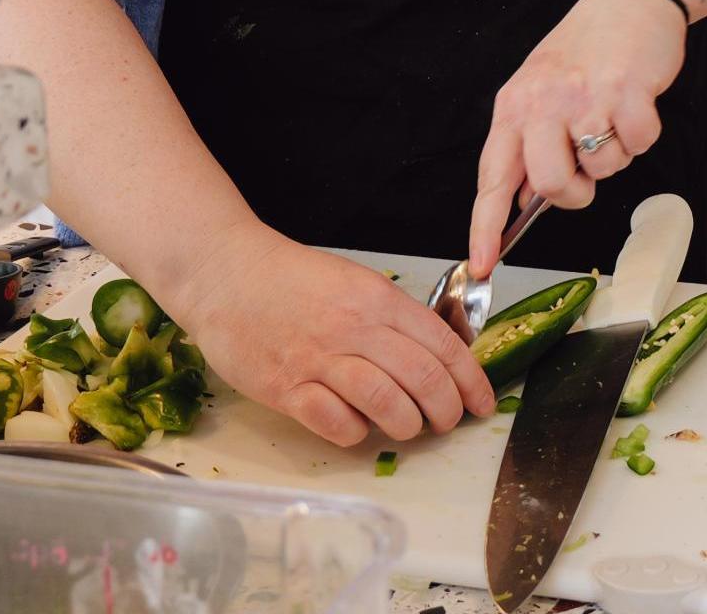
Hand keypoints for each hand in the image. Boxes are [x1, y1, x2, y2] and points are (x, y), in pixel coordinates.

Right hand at [160, 221, 493, 446]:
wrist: (226, 273)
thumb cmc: (293, 279)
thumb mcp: (356, 283)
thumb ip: (394, 316)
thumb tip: (438, 354)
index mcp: (378, 299)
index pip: (443, 345)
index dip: (471, 380)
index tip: (481, 404)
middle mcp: (355, 328)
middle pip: (423, 377)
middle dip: (446, 409)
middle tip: (447, 423)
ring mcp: (319, 359)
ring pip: (386, 401)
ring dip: (406, 424)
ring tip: (407, 428)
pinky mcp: (285, 387)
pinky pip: (335, 421)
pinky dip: (355, 433)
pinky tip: (357, 429)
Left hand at [471, 0, 685, 276]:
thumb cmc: (585, 47)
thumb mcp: (539, 88)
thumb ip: (528, 141)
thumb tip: (523, 198)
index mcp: (514, 105)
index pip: (493, 177)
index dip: (485, 226)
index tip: (480, 263)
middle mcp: (543, 102)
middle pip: (551, 185)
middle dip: (574, 192)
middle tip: (585, 171)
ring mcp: (585, 97)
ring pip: (600, 169)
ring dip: (614, 156)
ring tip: (611, 116)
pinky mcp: (627, 91)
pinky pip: (638, 145)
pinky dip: (642, 134)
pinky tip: (635, 104)